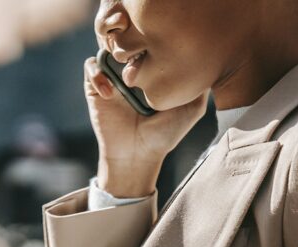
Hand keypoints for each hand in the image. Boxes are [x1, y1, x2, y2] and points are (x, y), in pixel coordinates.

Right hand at [83, 54, 207, 196]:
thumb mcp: (192, 110)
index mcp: (153, 72)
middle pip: (127, 40)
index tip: (157, 51)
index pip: (149, 43)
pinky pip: (91, 67)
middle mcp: (132, 72)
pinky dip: (98, 74)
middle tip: (138, 56)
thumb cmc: (164, 135)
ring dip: (113, 53)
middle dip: (130, 41)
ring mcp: (113, 78)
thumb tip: (207, 63)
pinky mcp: (95, 88)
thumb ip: (200, 88)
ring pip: (106, 47)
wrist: (139, 155)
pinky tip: (110, 93)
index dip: (150, 41)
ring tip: (126, 75)